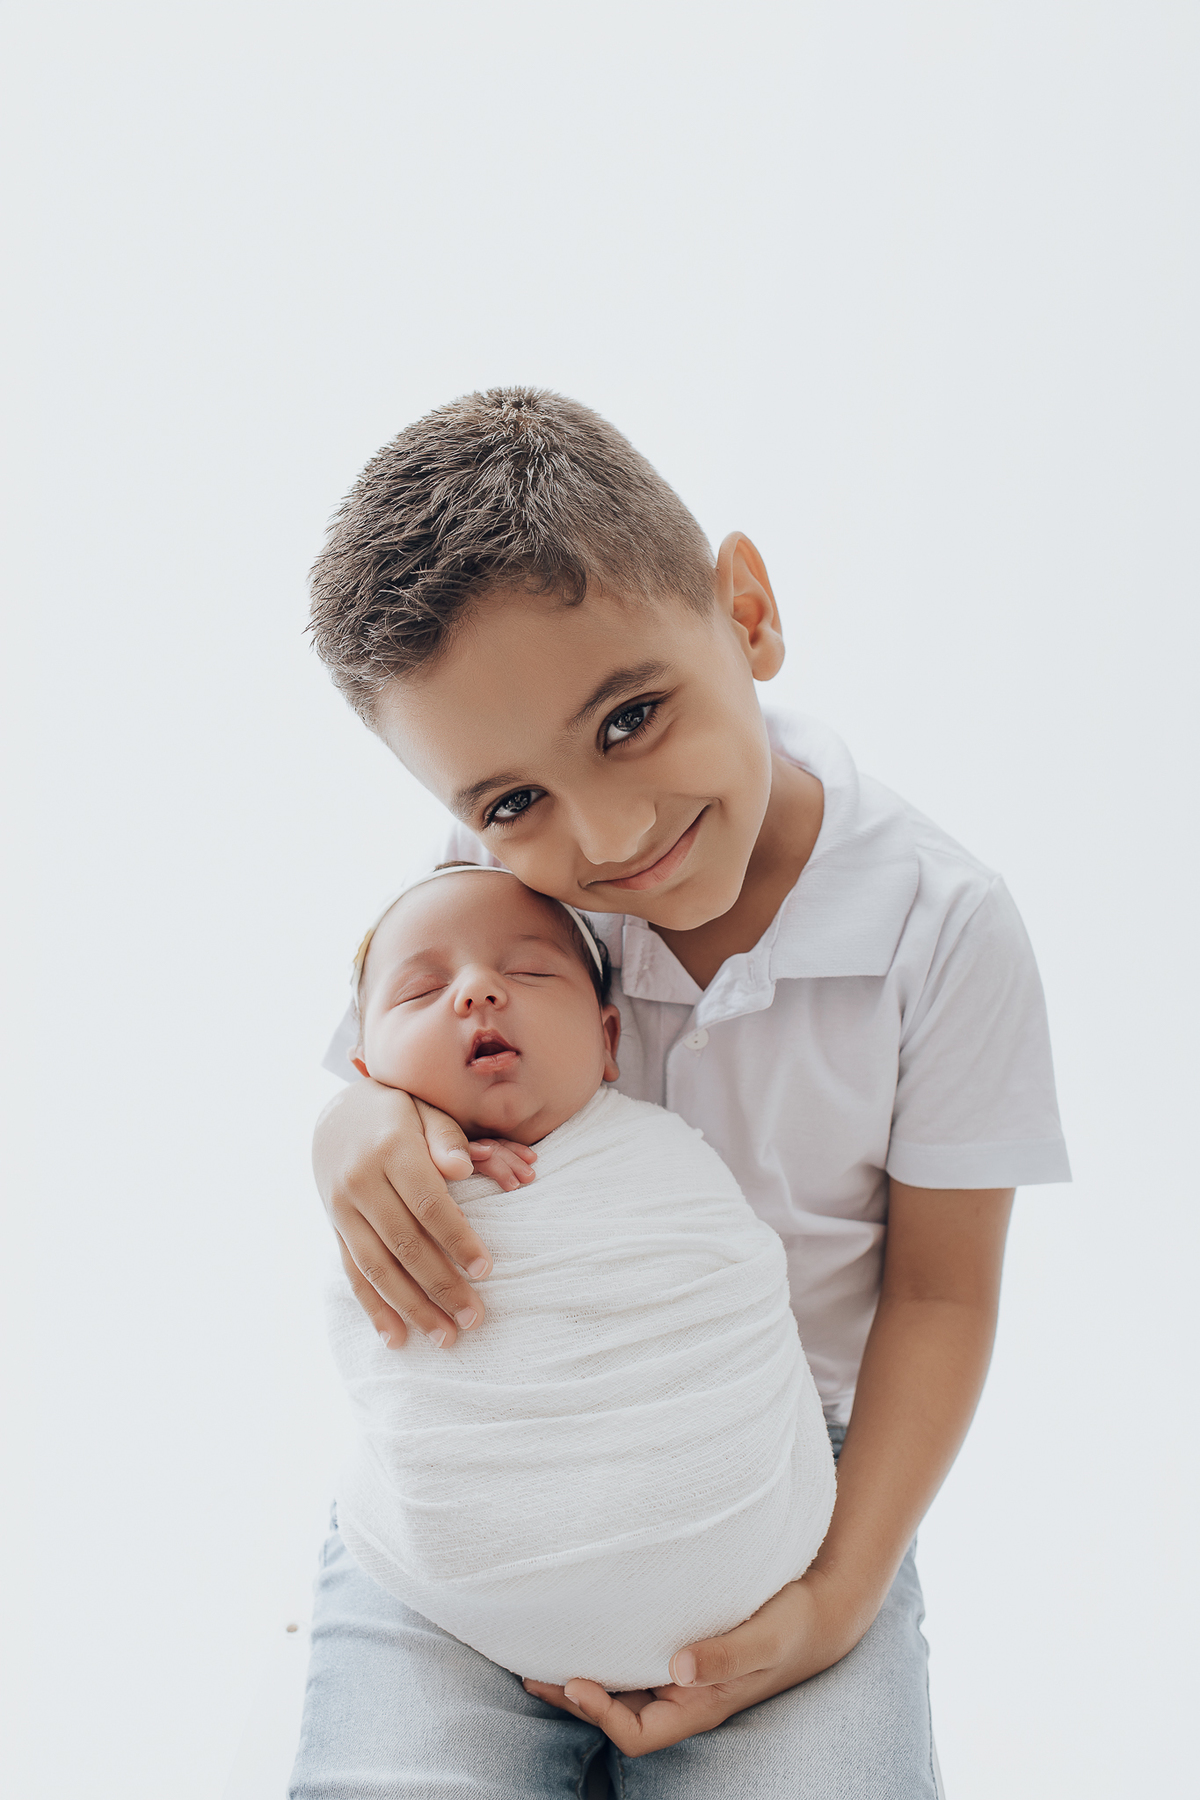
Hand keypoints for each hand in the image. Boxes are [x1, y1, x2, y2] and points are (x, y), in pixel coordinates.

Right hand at [312, 1080, 534, 1349]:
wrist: (338, 1116)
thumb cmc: (400, 1112)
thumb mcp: (424, 1109)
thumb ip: (446, 1137)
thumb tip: (462, 1169)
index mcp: (390, 1149)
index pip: (428, 1203)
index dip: (457, 1238)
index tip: (486, 1269)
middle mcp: (361, 1182)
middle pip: (404, 1244)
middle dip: (441, 1286)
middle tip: (475, 1318)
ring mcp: (342, 1209)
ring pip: (377, 1268)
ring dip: (411, 1308)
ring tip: (445, 1338)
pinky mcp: (335, 1229)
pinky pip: (352, 1273)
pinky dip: (373, 1309)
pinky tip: (396, 1338)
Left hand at [522, 1565, 866, 1757]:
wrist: (820, 1611)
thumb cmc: (792, 1624)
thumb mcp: (764, 1637)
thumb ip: (724, 1654)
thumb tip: (677, 1669)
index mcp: (701, 1705)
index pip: (638, 1733)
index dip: (601, 1715)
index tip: (575, 1681)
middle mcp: (685, 1696)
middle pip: (618, 1715)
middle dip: (575, 1699)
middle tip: (533, 1670)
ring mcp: (681, 1676)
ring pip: (622, 1690)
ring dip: (584, 1679)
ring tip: (542, 1656)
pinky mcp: (681, 1651)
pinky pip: (634, 1663)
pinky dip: (605, 1654)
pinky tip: (586, 1633)